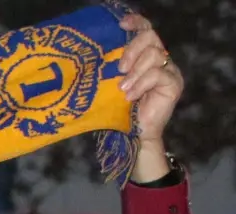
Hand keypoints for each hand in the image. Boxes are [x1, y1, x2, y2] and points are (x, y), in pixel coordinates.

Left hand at [117, 14, 182, 180]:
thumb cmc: (119, 109)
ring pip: (155, 54)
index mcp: (145, 56)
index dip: (136, 23)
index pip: (146, 31)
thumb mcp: (113, 83)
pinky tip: (131, 95)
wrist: (133, 133)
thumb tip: (95, 53)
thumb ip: (113, 67)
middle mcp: (160, 59)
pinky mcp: (174, 83)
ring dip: (135, 72)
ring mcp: (169, 70)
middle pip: (150, 38)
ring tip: (123, 88)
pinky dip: (141, 84)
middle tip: (119, 69)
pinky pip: (158, 74)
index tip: (121, 25)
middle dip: (132, 50)